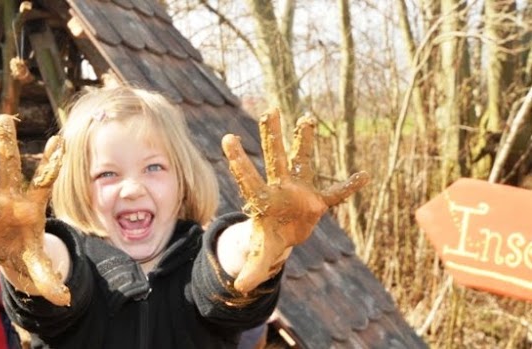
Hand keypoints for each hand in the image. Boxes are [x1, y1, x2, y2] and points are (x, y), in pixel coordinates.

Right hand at [0, 114, 69, 305]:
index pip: (43, 181)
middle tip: (4, 117)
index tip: (59, 140)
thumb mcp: (39, 268)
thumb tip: (64, 300)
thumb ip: (49, 281)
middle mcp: (10, 198)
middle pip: (9, 166)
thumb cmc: (28, 252)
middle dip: (6, 143)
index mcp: (32, 206)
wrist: (11, 256)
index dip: (51, 163)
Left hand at [222, 109, 368, 292]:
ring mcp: (299, 190)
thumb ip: (252, 269)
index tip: (228, 138)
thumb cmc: (267, 241)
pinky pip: (336, 193)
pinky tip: (364, 176)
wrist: (282, 237)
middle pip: (275, 158)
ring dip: (305, 140)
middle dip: (272, 136)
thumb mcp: (260, 256)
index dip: (239, 161)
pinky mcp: (317, 200)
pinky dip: (349, 187)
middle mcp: (279, 187)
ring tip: (306, 117)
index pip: (248, 178)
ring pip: (302, 160)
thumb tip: (238, 288)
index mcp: (262, 200)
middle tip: (269, 111)